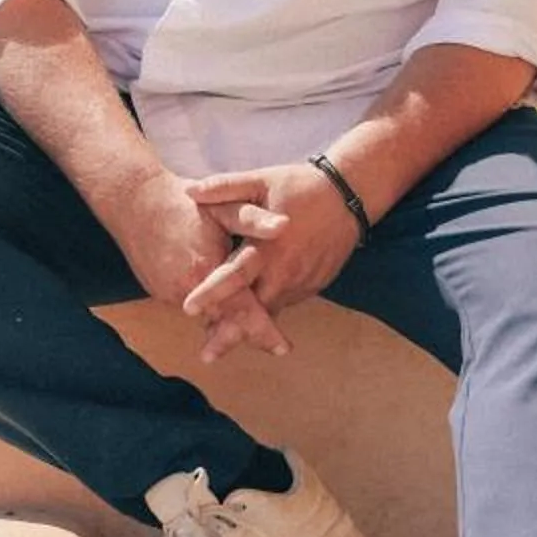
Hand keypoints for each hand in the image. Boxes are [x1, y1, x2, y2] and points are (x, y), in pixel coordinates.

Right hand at [95, 167, 293, 361]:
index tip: (284, 349)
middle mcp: (186, 289)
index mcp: (206, 269)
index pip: (240, 310)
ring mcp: (169, 293)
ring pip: (207, 314)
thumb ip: (253, 220)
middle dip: (250, 333)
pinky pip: (191, 304)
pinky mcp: (159, 292)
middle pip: (224, 321)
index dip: (264, 330)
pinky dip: (208, 305)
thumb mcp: (222, 206)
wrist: (133, 202)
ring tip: (253, 323)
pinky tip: (220, 299)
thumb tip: (285, 226)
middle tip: (278, 347)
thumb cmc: (184, 203)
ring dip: (227, 319)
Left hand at [178, 161, 364, 361]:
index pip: (235, 276)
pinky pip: (283, 304)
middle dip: (229, 333)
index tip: (187, 308)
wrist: (348, 196)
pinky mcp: (312, 286)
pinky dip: (266, 316)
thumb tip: (189, 191)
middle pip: (253, 310)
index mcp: (267, 247)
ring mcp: (301, 283)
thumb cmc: (299, 186)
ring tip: (219, 346)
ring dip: (247, 330)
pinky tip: (249, 326)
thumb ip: (225, 188)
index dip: (211, 293)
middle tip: (207, 356)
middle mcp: (284, 272)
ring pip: (269, 313)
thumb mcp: (260, 180)